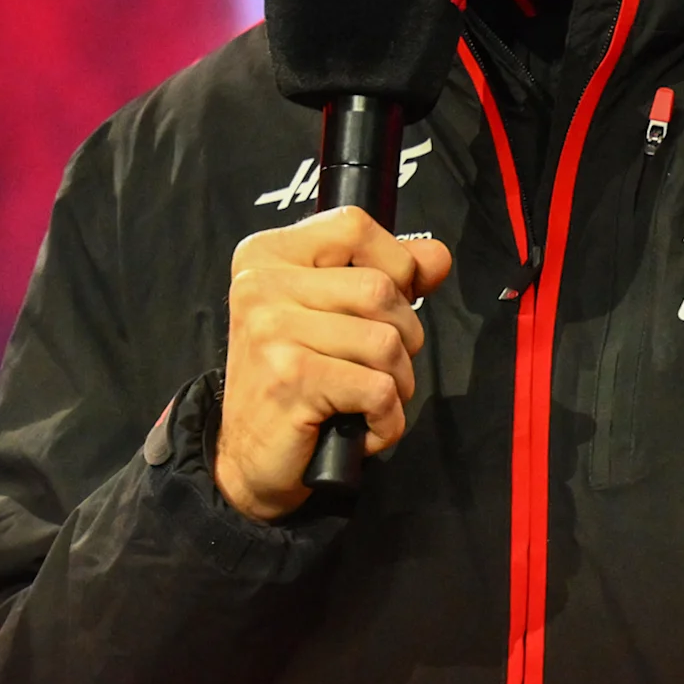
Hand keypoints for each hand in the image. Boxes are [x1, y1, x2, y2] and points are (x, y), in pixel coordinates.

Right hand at [216, 208, 452, 522]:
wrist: (247, 457)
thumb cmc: (294, 380)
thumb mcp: (332, 313)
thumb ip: (385, 276)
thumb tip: (436, 257)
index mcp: (266, 256)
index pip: (354, 226)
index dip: (394, 264)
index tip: (386, 305)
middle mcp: (260, 285)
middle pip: (381, 289)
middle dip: (403, 339)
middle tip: (374, 369)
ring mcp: (272, 332)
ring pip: (387, 342)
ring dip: (397, 385)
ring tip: (364, 401)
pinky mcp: (291, 380)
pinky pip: (380, 391)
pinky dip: (386, 421)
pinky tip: (359, 426)